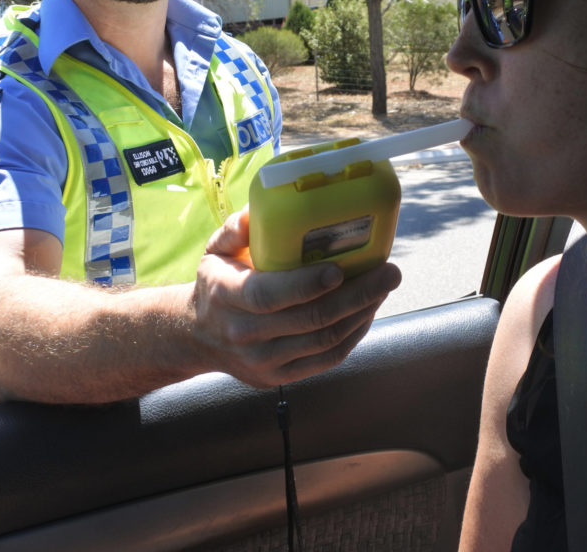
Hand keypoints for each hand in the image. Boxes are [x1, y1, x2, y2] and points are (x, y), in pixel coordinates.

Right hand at [192, 207, 400, 386]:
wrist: (198, 336)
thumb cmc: (216, 284)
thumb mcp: (215, 251)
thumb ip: (234, 229)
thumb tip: (258, 210)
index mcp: (227, 296)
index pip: (270, 295)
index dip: (308, 285)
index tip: (340, 269)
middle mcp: (245, 333)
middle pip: (310, 319)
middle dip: (357, 295)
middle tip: (388, 272)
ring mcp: (264, 360)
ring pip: (324, 340)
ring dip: (361, 313)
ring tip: (384, 288)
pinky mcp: (280, 377)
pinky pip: (327, 358)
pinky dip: (353, 335)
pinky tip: (367, 312)